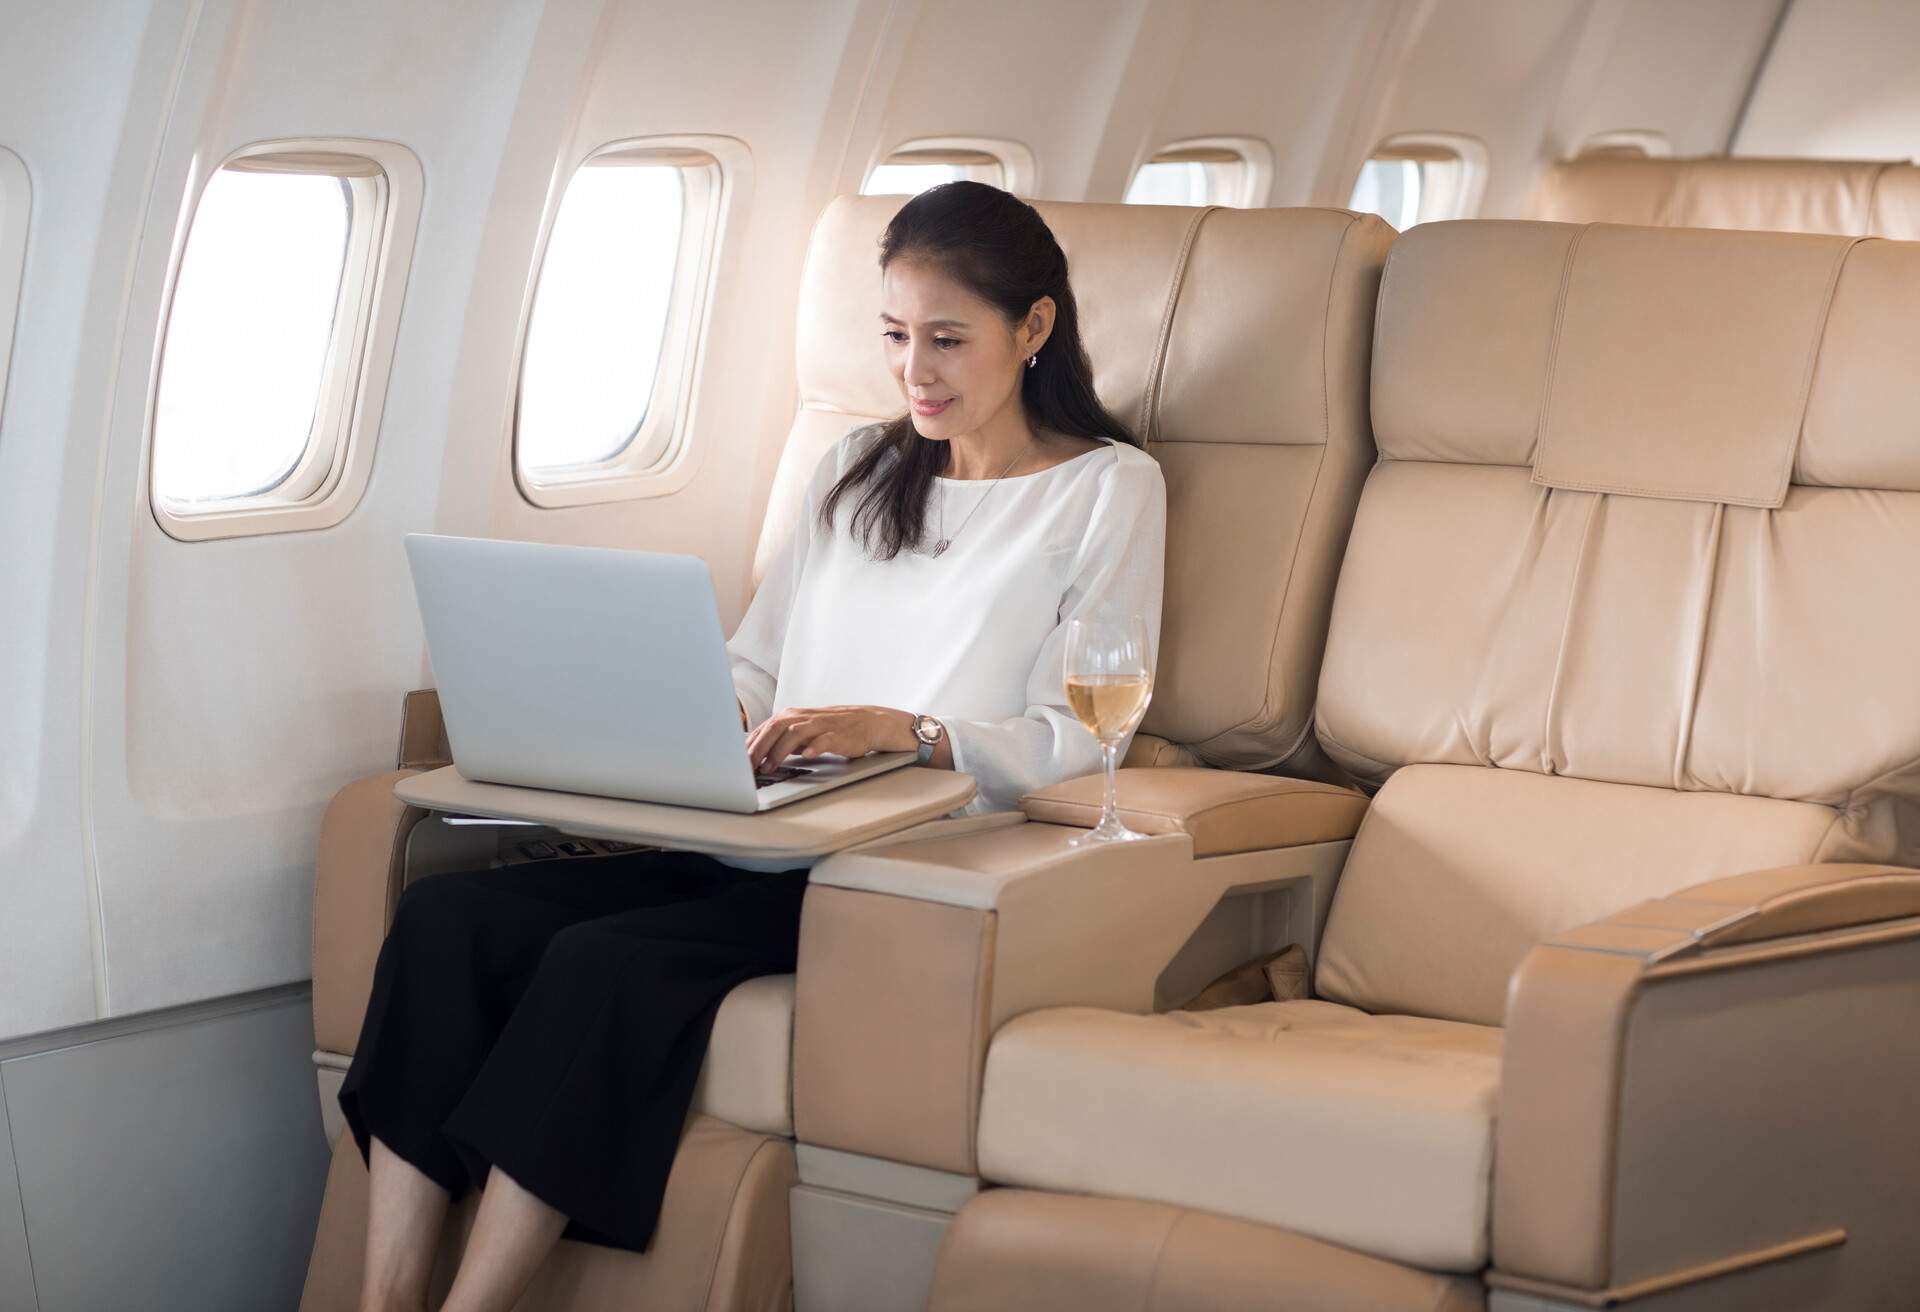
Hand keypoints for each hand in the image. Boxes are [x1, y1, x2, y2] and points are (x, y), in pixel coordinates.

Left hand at [746, 705, 917, 773]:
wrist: (867, 722)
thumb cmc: (830, 729)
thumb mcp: (802, 732)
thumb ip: (780, 740)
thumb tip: (754, 754)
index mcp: (792, 716)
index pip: (765, 728)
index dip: (750, 745)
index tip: (736, 762)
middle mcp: (803, 717)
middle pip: (775, 728)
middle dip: (758, 748)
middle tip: (747, 766)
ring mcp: (821, 725)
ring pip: (795, 733)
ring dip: (779, 751)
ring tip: (769, 766)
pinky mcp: (838, 735)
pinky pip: (824, 739)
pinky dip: (814, 747)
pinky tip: (806, 755)